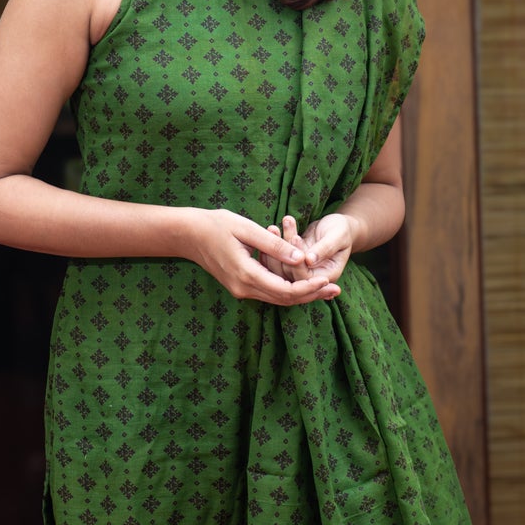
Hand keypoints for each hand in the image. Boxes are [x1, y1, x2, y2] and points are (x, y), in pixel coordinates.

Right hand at [185, 209, 337, 305]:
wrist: (188, 235)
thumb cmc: (216, 225)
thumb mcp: (247, 229)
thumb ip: (274, 246)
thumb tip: (301, 257)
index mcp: (247, 275)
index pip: (285, 290)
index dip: (309, 287)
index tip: (328, 280)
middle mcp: (244, 288)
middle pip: (285, 299)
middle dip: (311, 295)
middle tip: (336, 290)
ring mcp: (241, 290)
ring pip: (278, 299)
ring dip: (302, 294)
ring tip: (326, 289)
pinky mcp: (240, 286)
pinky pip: (269, 292)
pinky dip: (289, 290)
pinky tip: (304, 283)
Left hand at [262, 213, 346, 300]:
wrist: (337, 227)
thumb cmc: (341, 230)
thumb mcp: (338, 236)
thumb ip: (325, 248)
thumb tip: (309, 260)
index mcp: (326, 276)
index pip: (305, 277)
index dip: (297, 260)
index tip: (295, 238)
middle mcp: (312, 278)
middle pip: (289, 274)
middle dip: (282, 251)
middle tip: (276, 229)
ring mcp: (300, 271)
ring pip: (280, 266)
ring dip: (274, 247)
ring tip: (273, 227)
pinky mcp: (291, 263)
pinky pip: (277, 259)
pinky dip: (272, 246)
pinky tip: (272, 229)